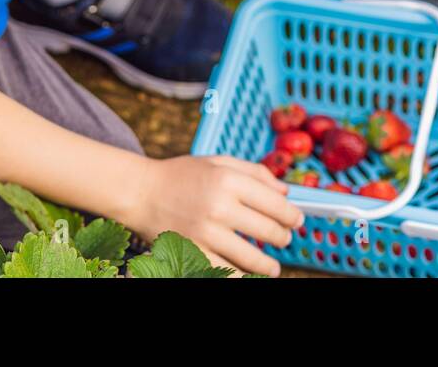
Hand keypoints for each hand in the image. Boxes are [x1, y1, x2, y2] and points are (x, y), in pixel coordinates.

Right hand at [124, 154, 304, 275]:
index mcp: (228, 180)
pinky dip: (242, 276)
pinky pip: (227, 272)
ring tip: (273, 268)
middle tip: (285, 240)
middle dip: (283, 238)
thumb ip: (255, 172)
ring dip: (268, 265)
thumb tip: (286, 191)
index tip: (297, 220)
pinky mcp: (193, 253)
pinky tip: (248, 275)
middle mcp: (219, 206)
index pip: (275, 203)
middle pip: (268, 231)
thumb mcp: (218, 162)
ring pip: (252, 257)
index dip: (292, 215)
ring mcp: (206, 233)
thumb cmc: (181, 175)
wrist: (141, 192)